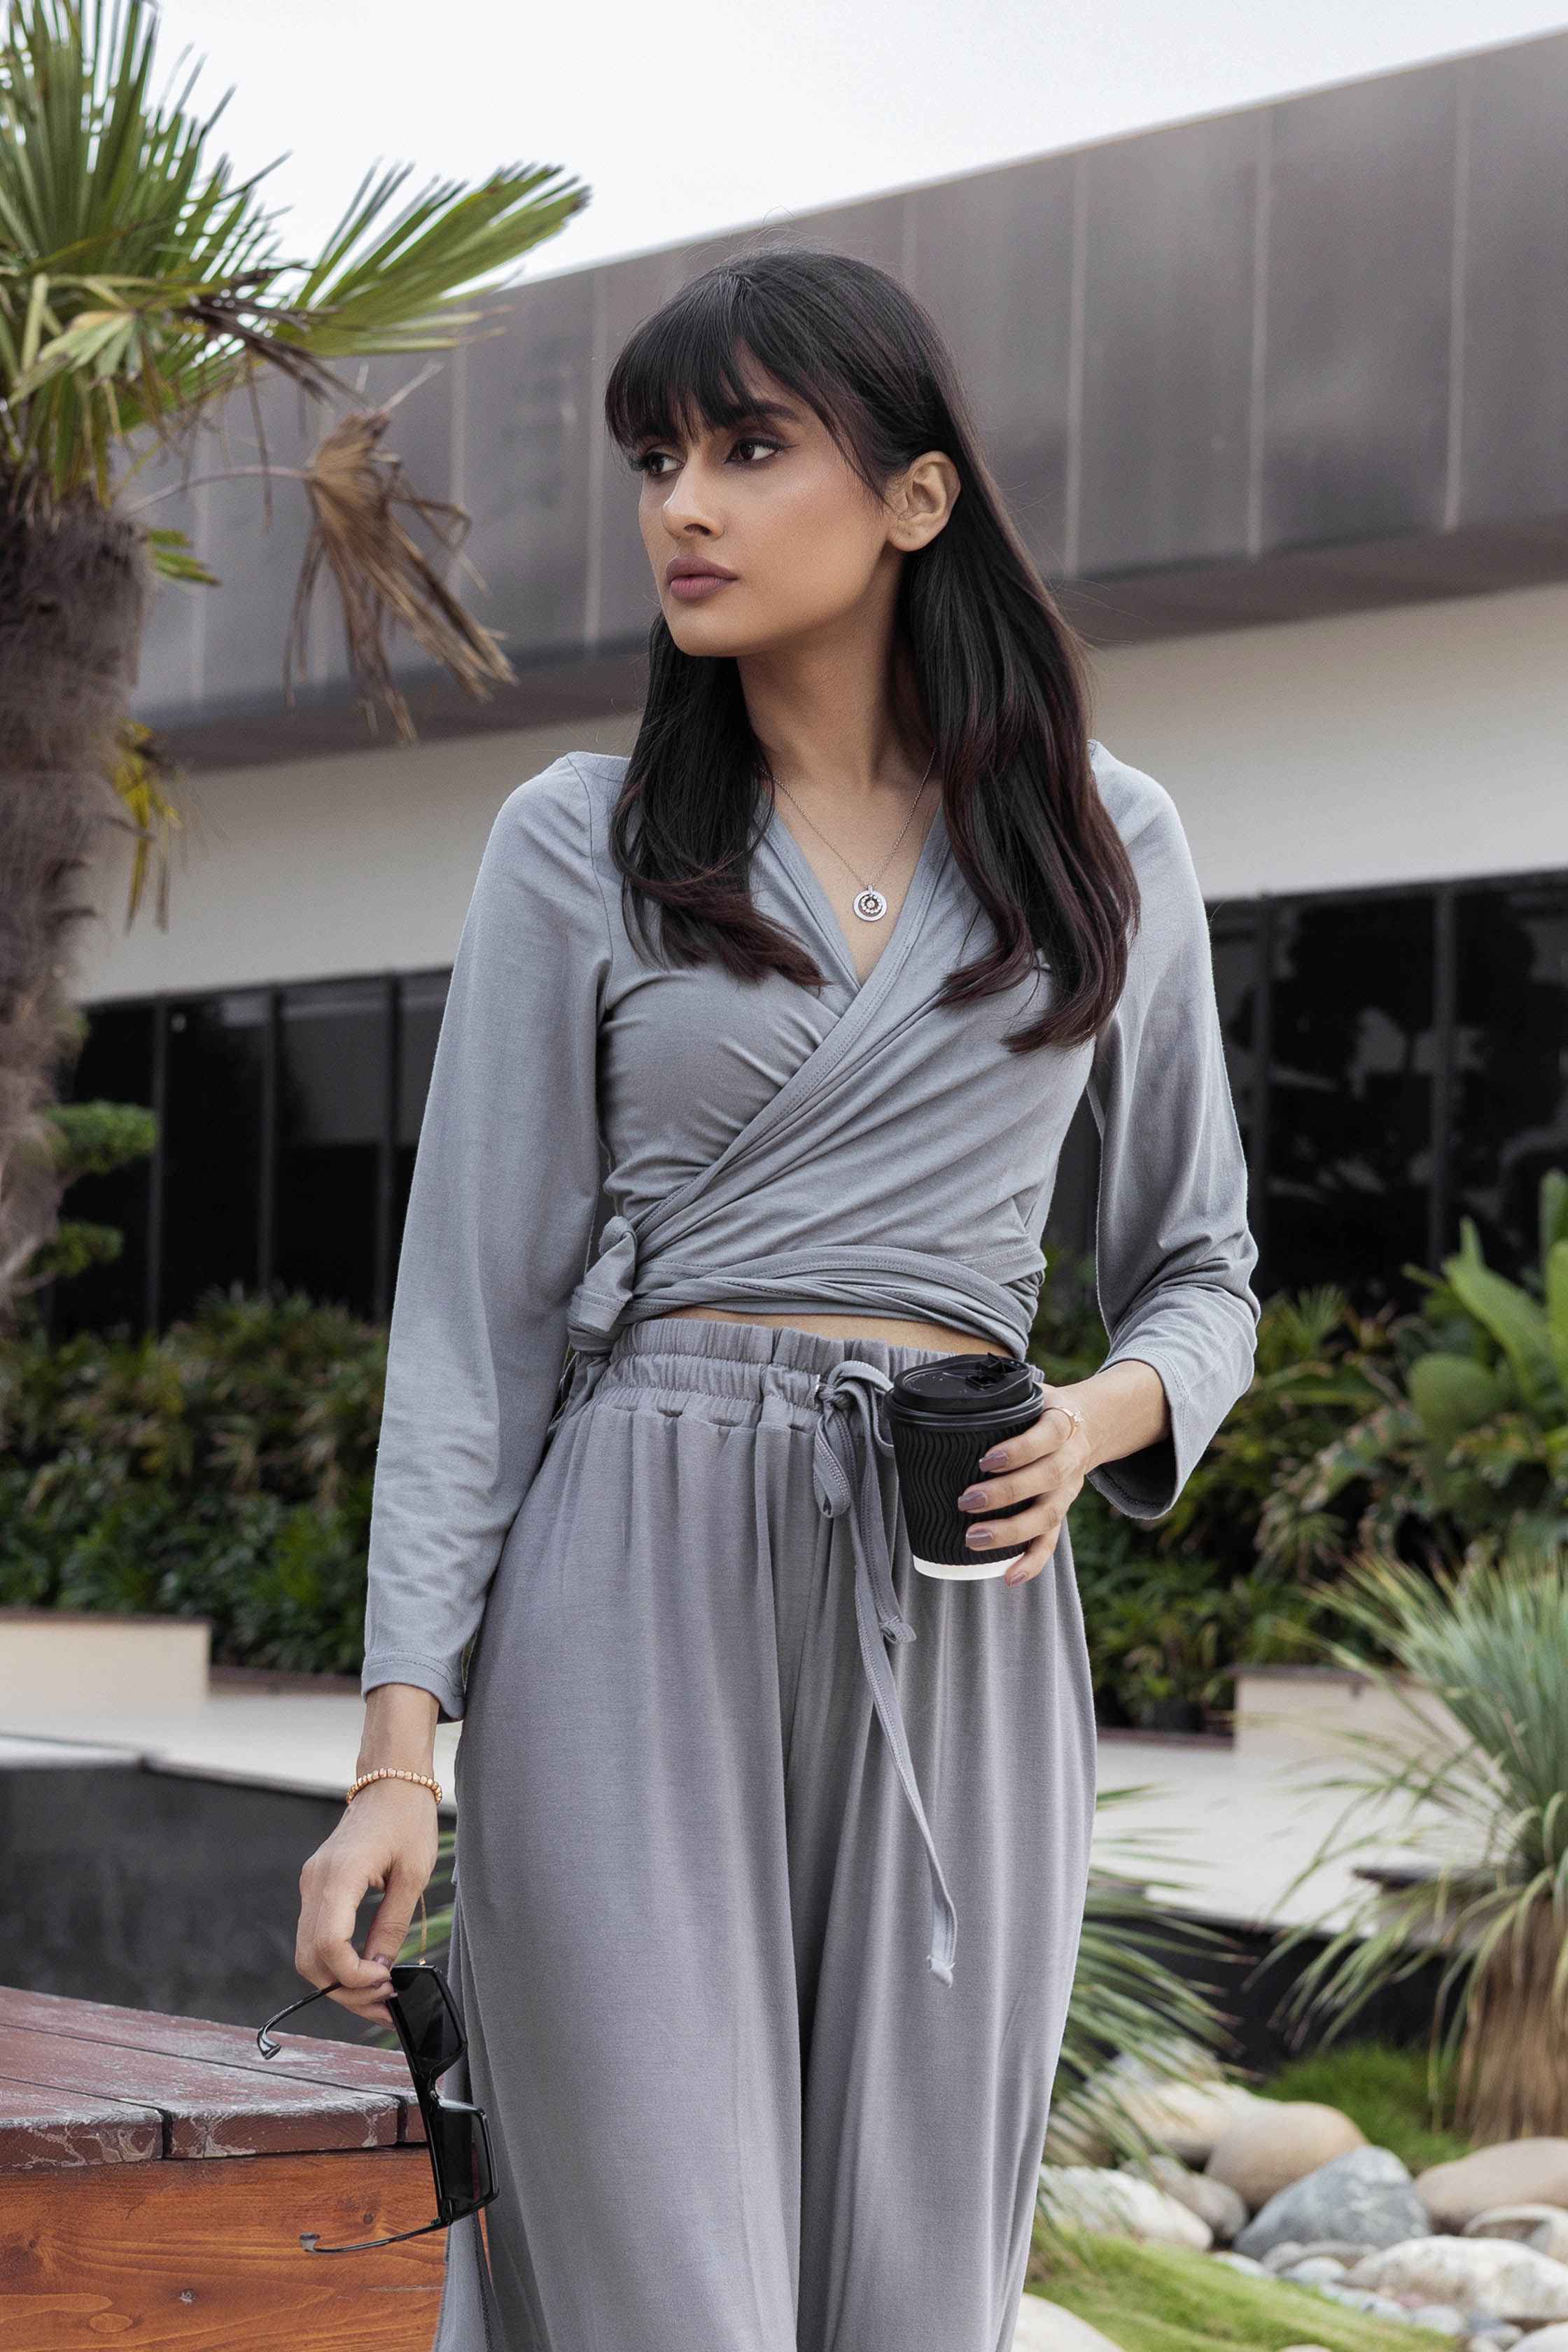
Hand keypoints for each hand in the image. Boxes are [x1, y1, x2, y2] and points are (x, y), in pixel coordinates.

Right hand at [295, 1781, 440, 2025]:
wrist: (390, 1782)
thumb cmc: (407, 1819)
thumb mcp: (412, 1875)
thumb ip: (392, 1925)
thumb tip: (381, 1970)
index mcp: (339, 1876)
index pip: (329, 1945)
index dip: (354, 1975)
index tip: (385, 1981)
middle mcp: (315, 1882)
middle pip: (312, 1959)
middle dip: (346, 1990)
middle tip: (384, 2002)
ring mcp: (311, 1885)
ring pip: (309, 1953)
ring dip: (339, 1981)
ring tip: (378, 1994)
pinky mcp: (317, 1887)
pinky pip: (317, 1936)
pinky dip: (336, 1961)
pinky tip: (365, 1971)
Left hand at [955, 1386, 1091, 1586]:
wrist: (1087, 1426)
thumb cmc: (1042, 1410)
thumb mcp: (1030, 1393)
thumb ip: (999, 1390)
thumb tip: (954, 1384)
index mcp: (1062, 1425)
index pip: (1046, 1437)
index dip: (1018, 1451)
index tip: (985, 1460)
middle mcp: (1068, 1460)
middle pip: (1045, 1479)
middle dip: (1006, 1493)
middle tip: (966, 1501)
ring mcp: (1066, 1490)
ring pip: (1047, 1515)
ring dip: (1011, 1531)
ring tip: (973, 1538)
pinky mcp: (1061, 1513)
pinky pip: (1051, 1542)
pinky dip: (1032, 1562)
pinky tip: (1009, 1577)